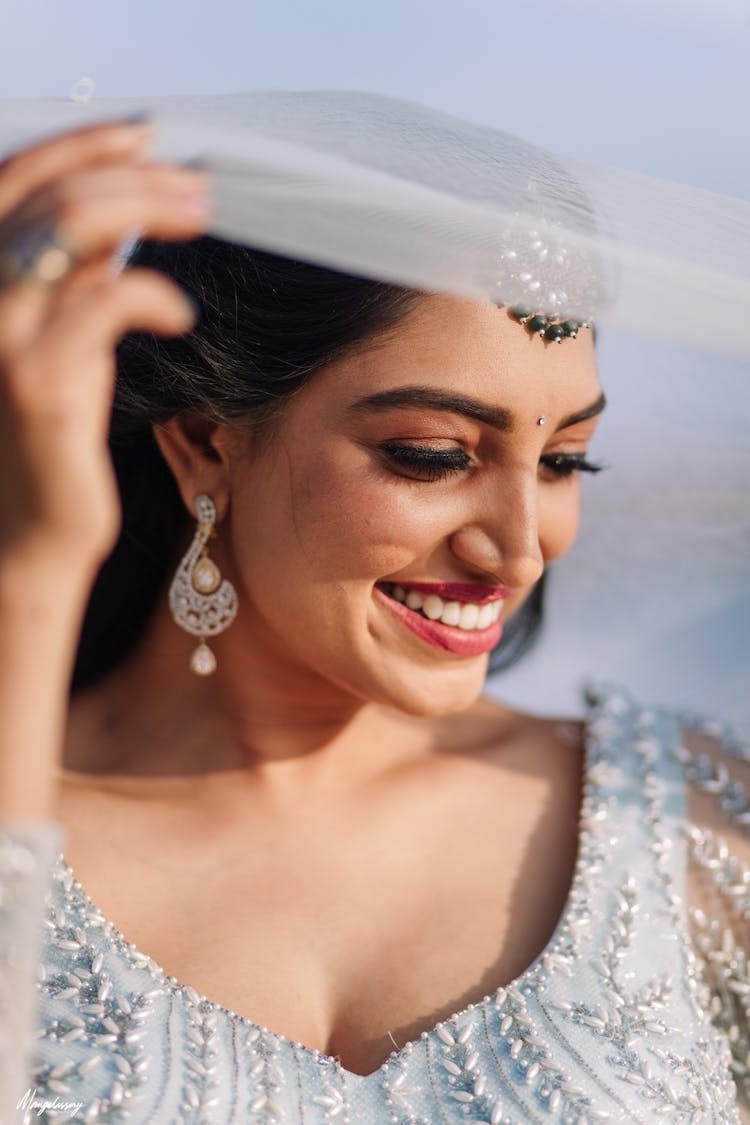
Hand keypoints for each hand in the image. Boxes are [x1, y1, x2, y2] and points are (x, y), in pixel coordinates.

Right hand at [0, 117, 210, 572]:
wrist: (28, 528)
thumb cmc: (51, 434)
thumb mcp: (62, 340)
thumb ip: (75, 278)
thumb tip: (120, 216)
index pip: (12, 178)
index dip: (78, 144)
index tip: (144, 132)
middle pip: (52, 194)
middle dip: (133, 173)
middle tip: (198, 184)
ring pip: (75, 230)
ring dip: (150, 210)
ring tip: (200, 218)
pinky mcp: (37, 383)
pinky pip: (105, 302)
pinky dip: (153, 295)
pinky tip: (179, 317)